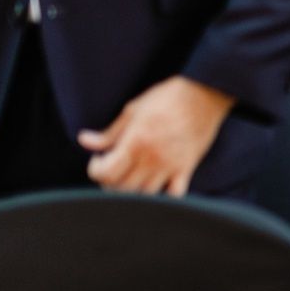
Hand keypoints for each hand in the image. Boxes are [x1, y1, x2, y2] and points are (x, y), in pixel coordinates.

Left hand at [79, 76, 232, 194]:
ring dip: (132, 191)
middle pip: (121, 189)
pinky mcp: (187, 168)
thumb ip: (109, 132)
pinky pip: (175, 195)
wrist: (205, 93)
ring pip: (144, 196)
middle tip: (112, 168)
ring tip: (131, 176)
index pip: (105, 173)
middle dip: (109, 182)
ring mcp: (171, 166)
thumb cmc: (168, 97)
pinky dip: (164, 198)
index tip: (99, 159)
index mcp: (135, 141)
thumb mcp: (133, 109)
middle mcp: (152, 158)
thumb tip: (84, 140)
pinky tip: (157, 184)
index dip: (95, 169)